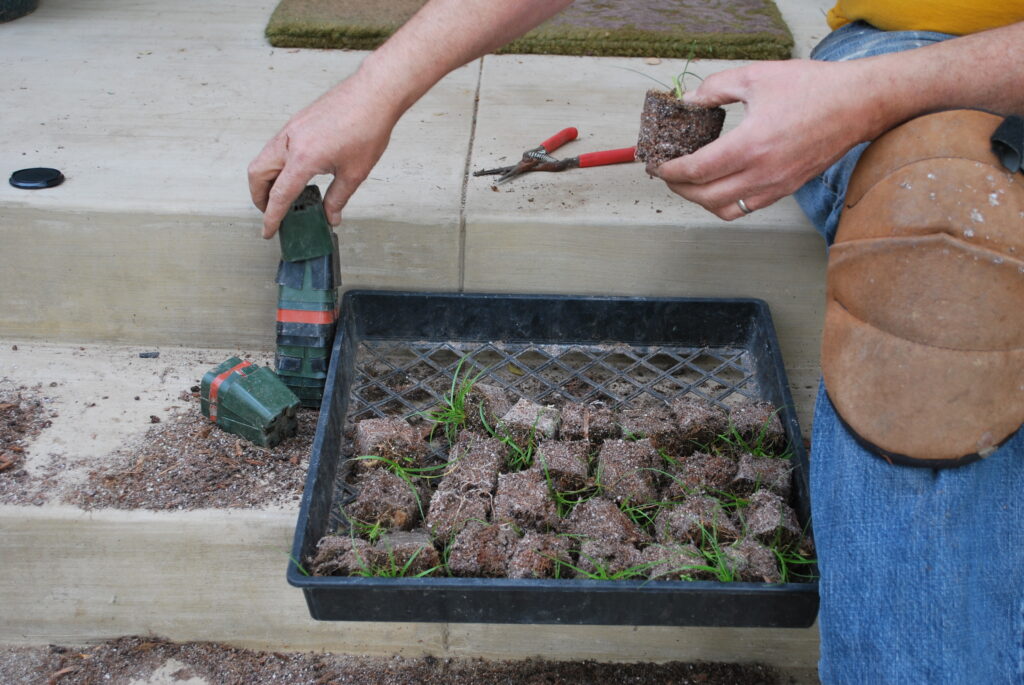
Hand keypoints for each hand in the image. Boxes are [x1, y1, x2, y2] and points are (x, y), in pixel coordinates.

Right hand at [248, 74, 399, 237]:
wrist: (373, 94)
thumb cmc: (367, 128)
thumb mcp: (354, 173)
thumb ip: (338, 198)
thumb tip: (331, 216)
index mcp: (303, 158)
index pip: (279, 195)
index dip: (272, 217)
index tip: (268, 231)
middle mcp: (290, 142)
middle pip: (257, 174)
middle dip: (259, 197)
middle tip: (271, 212)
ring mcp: (291, 129)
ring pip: (264, 159)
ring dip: (266, 180)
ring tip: (282, 195)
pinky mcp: (296, 122)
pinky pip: (276, 147)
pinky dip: (276, 164)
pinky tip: (294, 173)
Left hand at [651, 59, 879, 219]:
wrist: (859, 103)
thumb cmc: (813, 87)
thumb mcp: (756, 77)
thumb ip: (715, 89)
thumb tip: (689, 101)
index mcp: (751, 145)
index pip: (696, 170)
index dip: (670, 171)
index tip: (658, 165)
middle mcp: (762, 173)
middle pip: (704, 197)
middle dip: (678, 189)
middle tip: (668, 175)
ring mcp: (776, 186)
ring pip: (724, 210)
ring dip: (700, 201)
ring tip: (690, 183)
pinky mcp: (786, 190)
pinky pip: (746, 208)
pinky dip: (725, 203)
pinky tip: (718, 184)